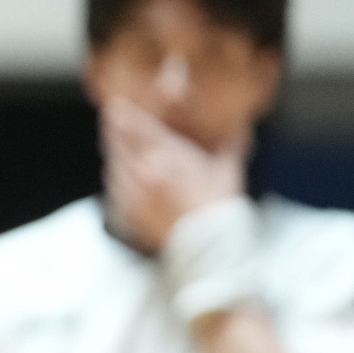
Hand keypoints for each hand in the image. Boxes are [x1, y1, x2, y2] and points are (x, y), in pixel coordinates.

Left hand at [99, 98, 245, 253]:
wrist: (206, 245)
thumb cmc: (218, 205)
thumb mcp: (227, 169)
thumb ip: (231, 142)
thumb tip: (242, 124)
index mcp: (166, 155)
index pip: (138, 128)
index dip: (124, 116)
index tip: (114, 107)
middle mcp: (143, 170)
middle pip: (119, 144)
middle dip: (115, 132)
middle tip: (111, 120)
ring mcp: (132, 192)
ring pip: (114, 165)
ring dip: (115, 155)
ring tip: (116, 146)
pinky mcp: (127, 211)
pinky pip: (115, 189)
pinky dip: (118, 180)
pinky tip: (123, 176)